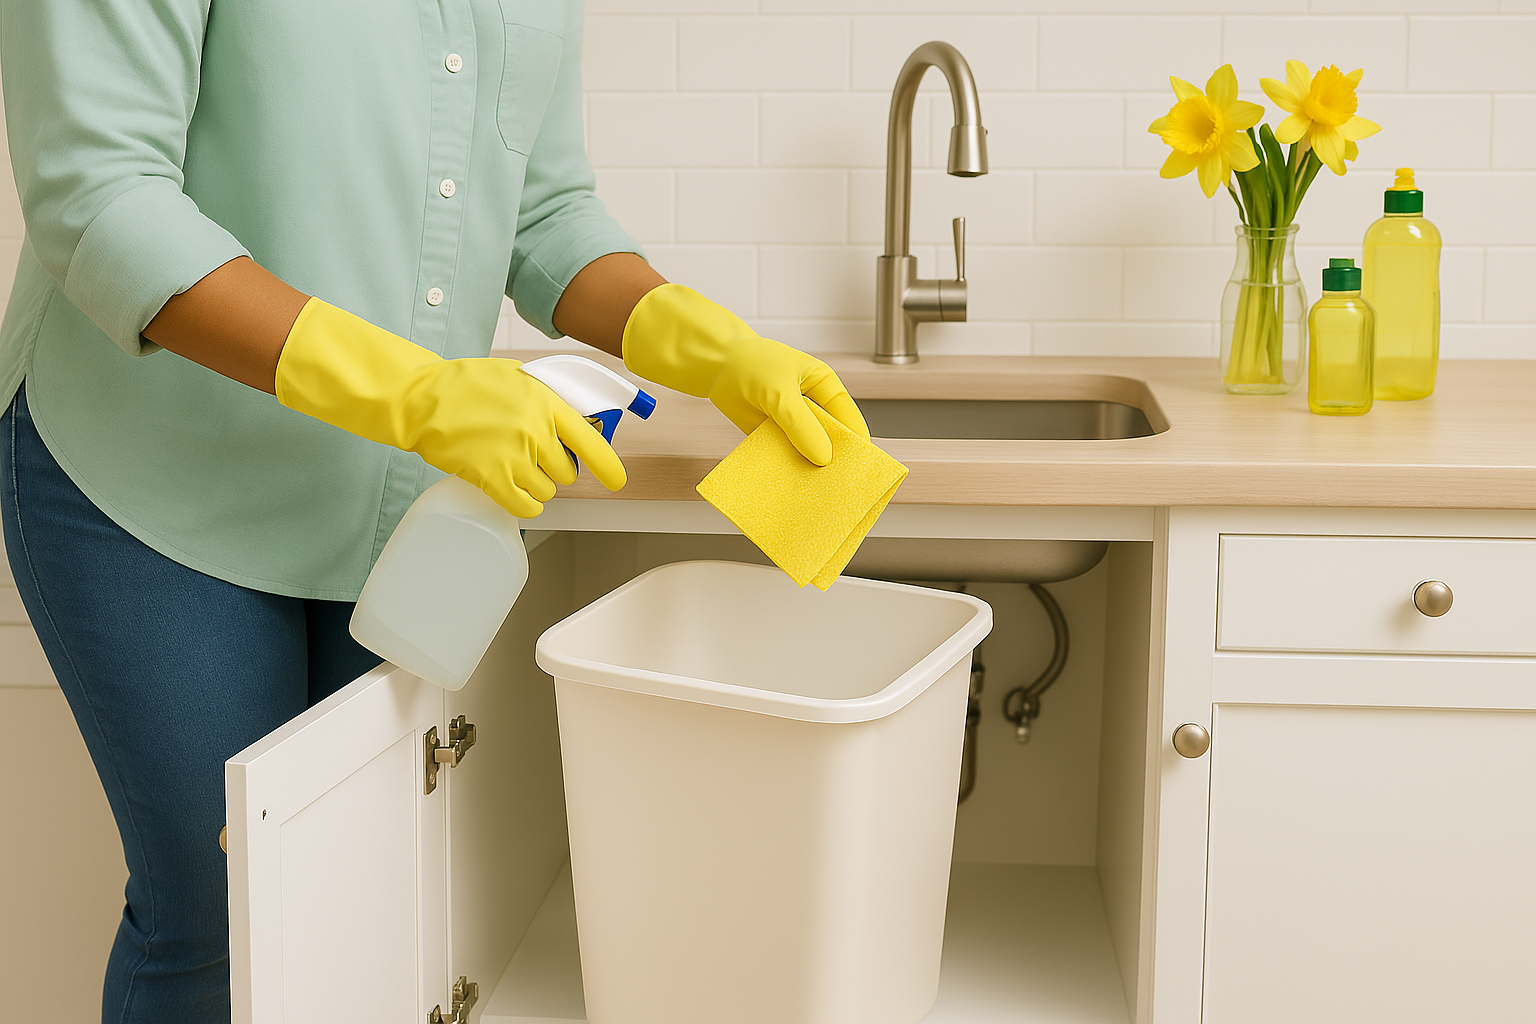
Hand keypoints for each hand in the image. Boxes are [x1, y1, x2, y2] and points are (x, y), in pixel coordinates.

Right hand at [275, 298, 624, 517]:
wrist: (423, 399)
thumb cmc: (468, 386)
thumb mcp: (518, 379)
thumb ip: (547, 401)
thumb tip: (573, 424)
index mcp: (546, 403)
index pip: (591, 441)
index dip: (607, 466)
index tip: (616, 480)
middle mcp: (535, 431)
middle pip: (566, 472)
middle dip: (554, 469)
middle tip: (532, 458)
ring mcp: (514, 456)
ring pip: (546, 491)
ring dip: (536, 485)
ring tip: (514, 467)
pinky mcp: (492, 477)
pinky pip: (524, 506)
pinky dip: (524, 504)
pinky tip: (514, 491)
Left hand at [620, 284, 867, 465]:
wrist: (715, 365)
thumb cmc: (752, 365)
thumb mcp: (782, 393)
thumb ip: (802, 425)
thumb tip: (824, 457)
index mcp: (824, 386)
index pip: (848, 417)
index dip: (855, 441)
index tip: (861, 466)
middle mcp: (812, 406)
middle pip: (830, 437)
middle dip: (833, 458)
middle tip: (838, 484)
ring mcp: (793, 422)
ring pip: (807, 448)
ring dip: (808, 466)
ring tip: (815, 489)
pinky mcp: (773, 435)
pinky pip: (784, 454)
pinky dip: (786, 467)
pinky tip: (789, 483)